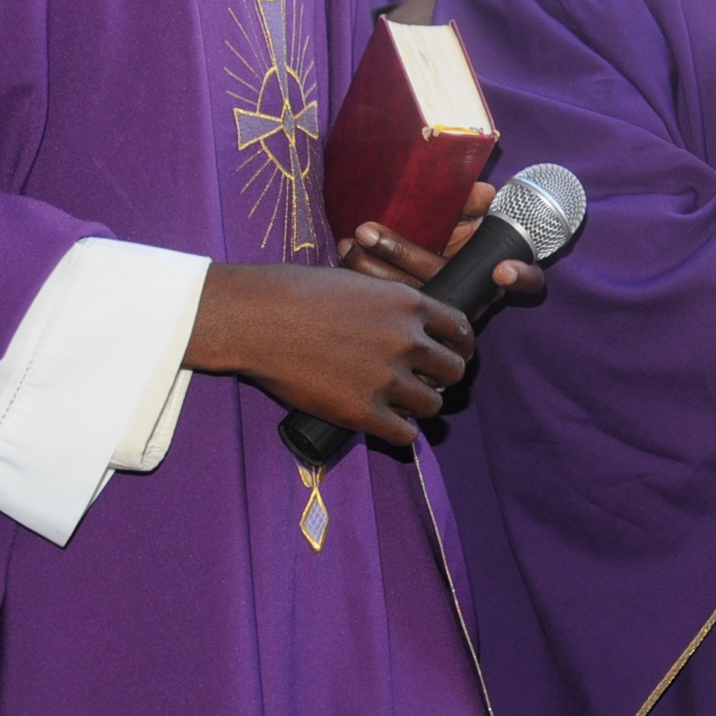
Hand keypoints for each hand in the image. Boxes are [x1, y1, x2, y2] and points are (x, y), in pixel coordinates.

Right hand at [186, 262, 470, 444]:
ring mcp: (387, 378)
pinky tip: (390, 427)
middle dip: (443, 377)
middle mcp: (407, 341)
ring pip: (433, 404)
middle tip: (425, 381)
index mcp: (408, 303)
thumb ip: (387, 302)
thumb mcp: (356, 281)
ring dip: (421, 406)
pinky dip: (401, 433)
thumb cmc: (295, 291)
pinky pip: (404, 435)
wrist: (256, 318)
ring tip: (404, 405)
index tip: (451, 353)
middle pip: (453, 370)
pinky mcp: (363, 411)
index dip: (458, 344)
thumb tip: (402, 317)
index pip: (460, 329)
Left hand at [338, 181, 545, 306]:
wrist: (446, 246)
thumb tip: (485, 192)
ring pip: (408, 291)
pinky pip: (386, 296)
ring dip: (372, 268)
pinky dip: (363, 278)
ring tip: (347, 244)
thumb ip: (477, 202)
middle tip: (364, 231)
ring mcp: (441, 300)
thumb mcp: (474, 212)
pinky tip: (343, 258)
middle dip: (401, 254)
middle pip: (439, 278)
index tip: (503, 271)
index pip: (521, 277)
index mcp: (491, 266)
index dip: (520, 276)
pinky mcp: (412, 306)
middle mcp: (468, 289)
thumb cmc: (467, 225)